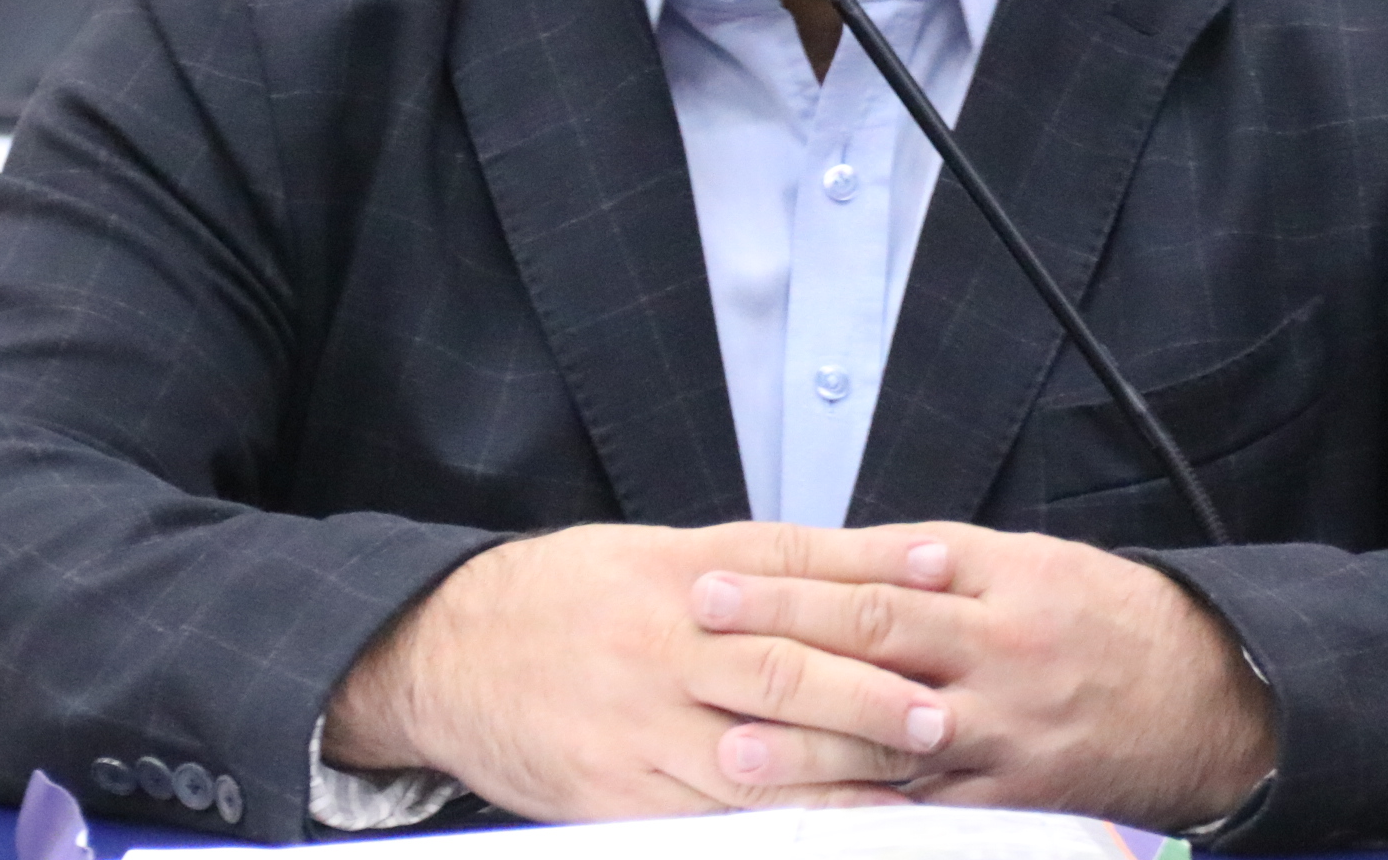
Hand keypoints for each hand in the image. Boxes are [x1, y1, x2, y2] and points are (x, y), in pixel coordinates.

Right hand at [321, 520, 959, 821]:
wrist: (445, 651)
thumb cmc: (561, 598)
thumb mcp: (648, 554)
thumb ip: (749, 567)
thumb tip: (859, 571)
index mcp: (678, 572)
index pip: (795, 566)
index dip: (874, 574)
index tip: (942, 583)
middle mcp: (664, 642)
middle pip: (785, 668)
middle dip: (871, 695)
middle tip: (942, 713)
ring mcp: (639, 724)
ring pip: (757, 755)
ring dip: (842, 775)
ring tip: (912, 787)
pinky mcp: (615, 795)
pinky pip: (709, 821)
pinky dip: (776, 831)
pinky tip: (829, 835)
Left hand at [693, 523, 1277, 832]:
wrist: (1201, 694)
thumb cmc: (1097, 615)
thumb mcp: (1019, 561)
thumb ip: (924, 560)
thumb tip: (831, 553)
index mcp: (992, 588)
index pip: (871, 582)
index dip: (786, 583)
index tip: (713, 580)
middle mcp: (993, 660)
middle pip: (870, 649)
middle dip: (777, 645)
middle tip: (699, 639)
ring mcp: (1002, 739)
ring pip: (890, 745)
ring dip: (805, 750)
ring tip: (730, 753)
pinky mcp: (1012, 802)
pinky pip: (928, 813)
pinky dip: (867, 816)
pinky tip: (809, 823)